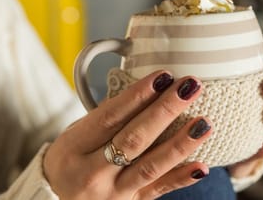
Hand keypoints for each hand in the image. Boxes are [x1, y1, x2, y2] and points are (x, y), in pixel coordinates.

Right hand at [43, 71, 212, 199]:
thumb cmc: (72, 159)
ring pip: (151, 167)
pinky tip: (201, 166)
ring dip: (180, 144)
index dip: (138, 95)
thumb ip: (108, 117)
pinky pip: (158, 191)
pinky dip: (181, 178)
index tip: (163, 76)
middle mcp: (92, 173)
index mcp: (74, 148)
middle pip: (134, 139)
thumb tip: (149, 90)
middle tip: (189, 88)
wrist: (58, 199)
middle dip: (165, 111)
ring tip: (204, 124)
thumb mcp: (76, 135)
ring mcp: (113, 193)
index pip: (110, 117)